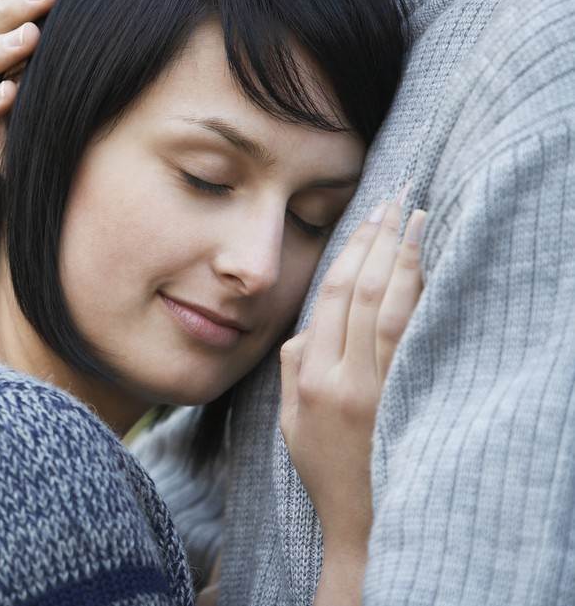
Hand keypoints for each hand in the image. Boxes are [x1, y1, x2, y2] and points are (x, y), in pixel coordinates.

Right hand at [279, 193, 426, 558]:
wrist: (363, 522)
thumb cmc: (325, 469)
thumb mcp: (289, 420)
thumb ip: (293, 366)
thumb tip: (310, 325)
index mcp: (313, 378)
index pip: (332, 298)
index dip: (351, 251)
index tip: (368, 216)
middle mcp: (347, 378)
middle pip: (363, 292)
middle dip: (380, 240)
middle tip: (398, 199)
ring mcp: (382, 391)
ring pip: (394, 308)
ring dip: (406, 258)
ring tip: (418, 220)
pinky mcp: (409, 402)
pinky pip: (417, 339)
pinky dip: (423, 298)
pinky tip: (431, 269)